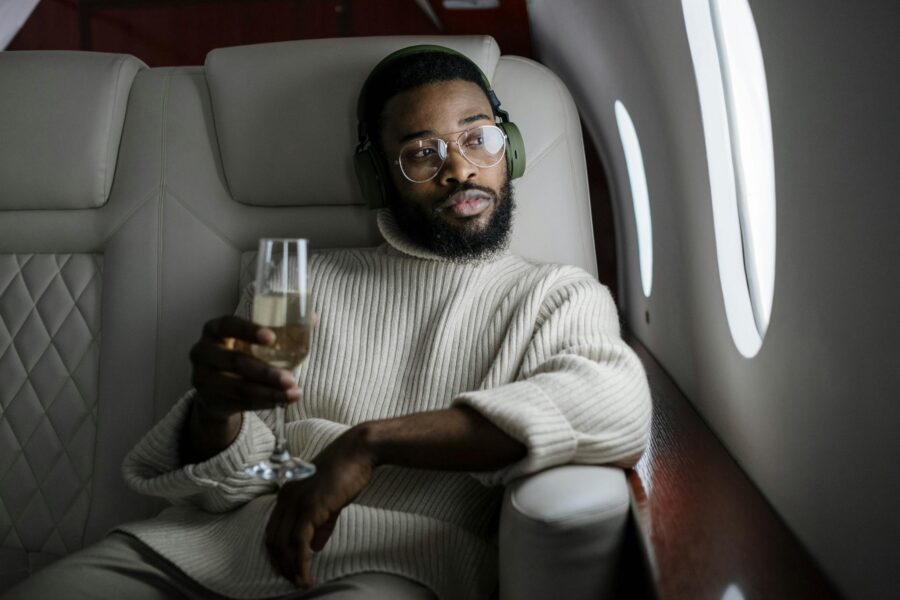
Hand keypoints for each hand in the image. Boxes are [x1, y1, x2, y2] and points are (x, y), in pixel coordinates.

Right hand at [189, 315, 299, 419]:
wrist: (216, 388)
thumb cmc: (241, 354)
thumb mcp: (252, 340)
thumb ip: (279, 329)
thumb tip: (313, 317)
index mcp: (214, 329)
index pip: (228, 324)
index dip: (248, 330)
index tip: (272, 338)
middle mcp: (202, 351)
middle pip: (235, 361)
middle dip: (266, 372)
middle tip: (291, 379)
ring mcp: (202, 377)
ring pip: (239, 387)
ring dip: (269, 392)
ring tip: (293, 394)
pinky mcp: (209, 400)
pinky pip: (239, 403)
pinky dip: (262, 403)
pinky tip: (280, 402)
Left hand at [265, 427, 375, 586]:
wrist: (358, 451)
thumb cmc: (346, 471)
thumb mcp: (329, 500)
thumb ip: (321, 524)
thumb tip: (315, 547)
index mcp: (288, 494)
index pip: (273, 529)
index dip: (277, 552)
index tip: (287, 567)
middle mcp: (286, 498)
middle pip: (273, 539)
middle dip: (281, 564)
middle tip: (292, 580)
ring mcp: (297, 502)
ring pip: (284, 544)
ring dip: (290, 568)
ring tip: (300, 583)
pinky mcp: (310, 507)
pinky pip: (299, 543)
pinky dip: (301, 563)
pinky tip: (307, 575)